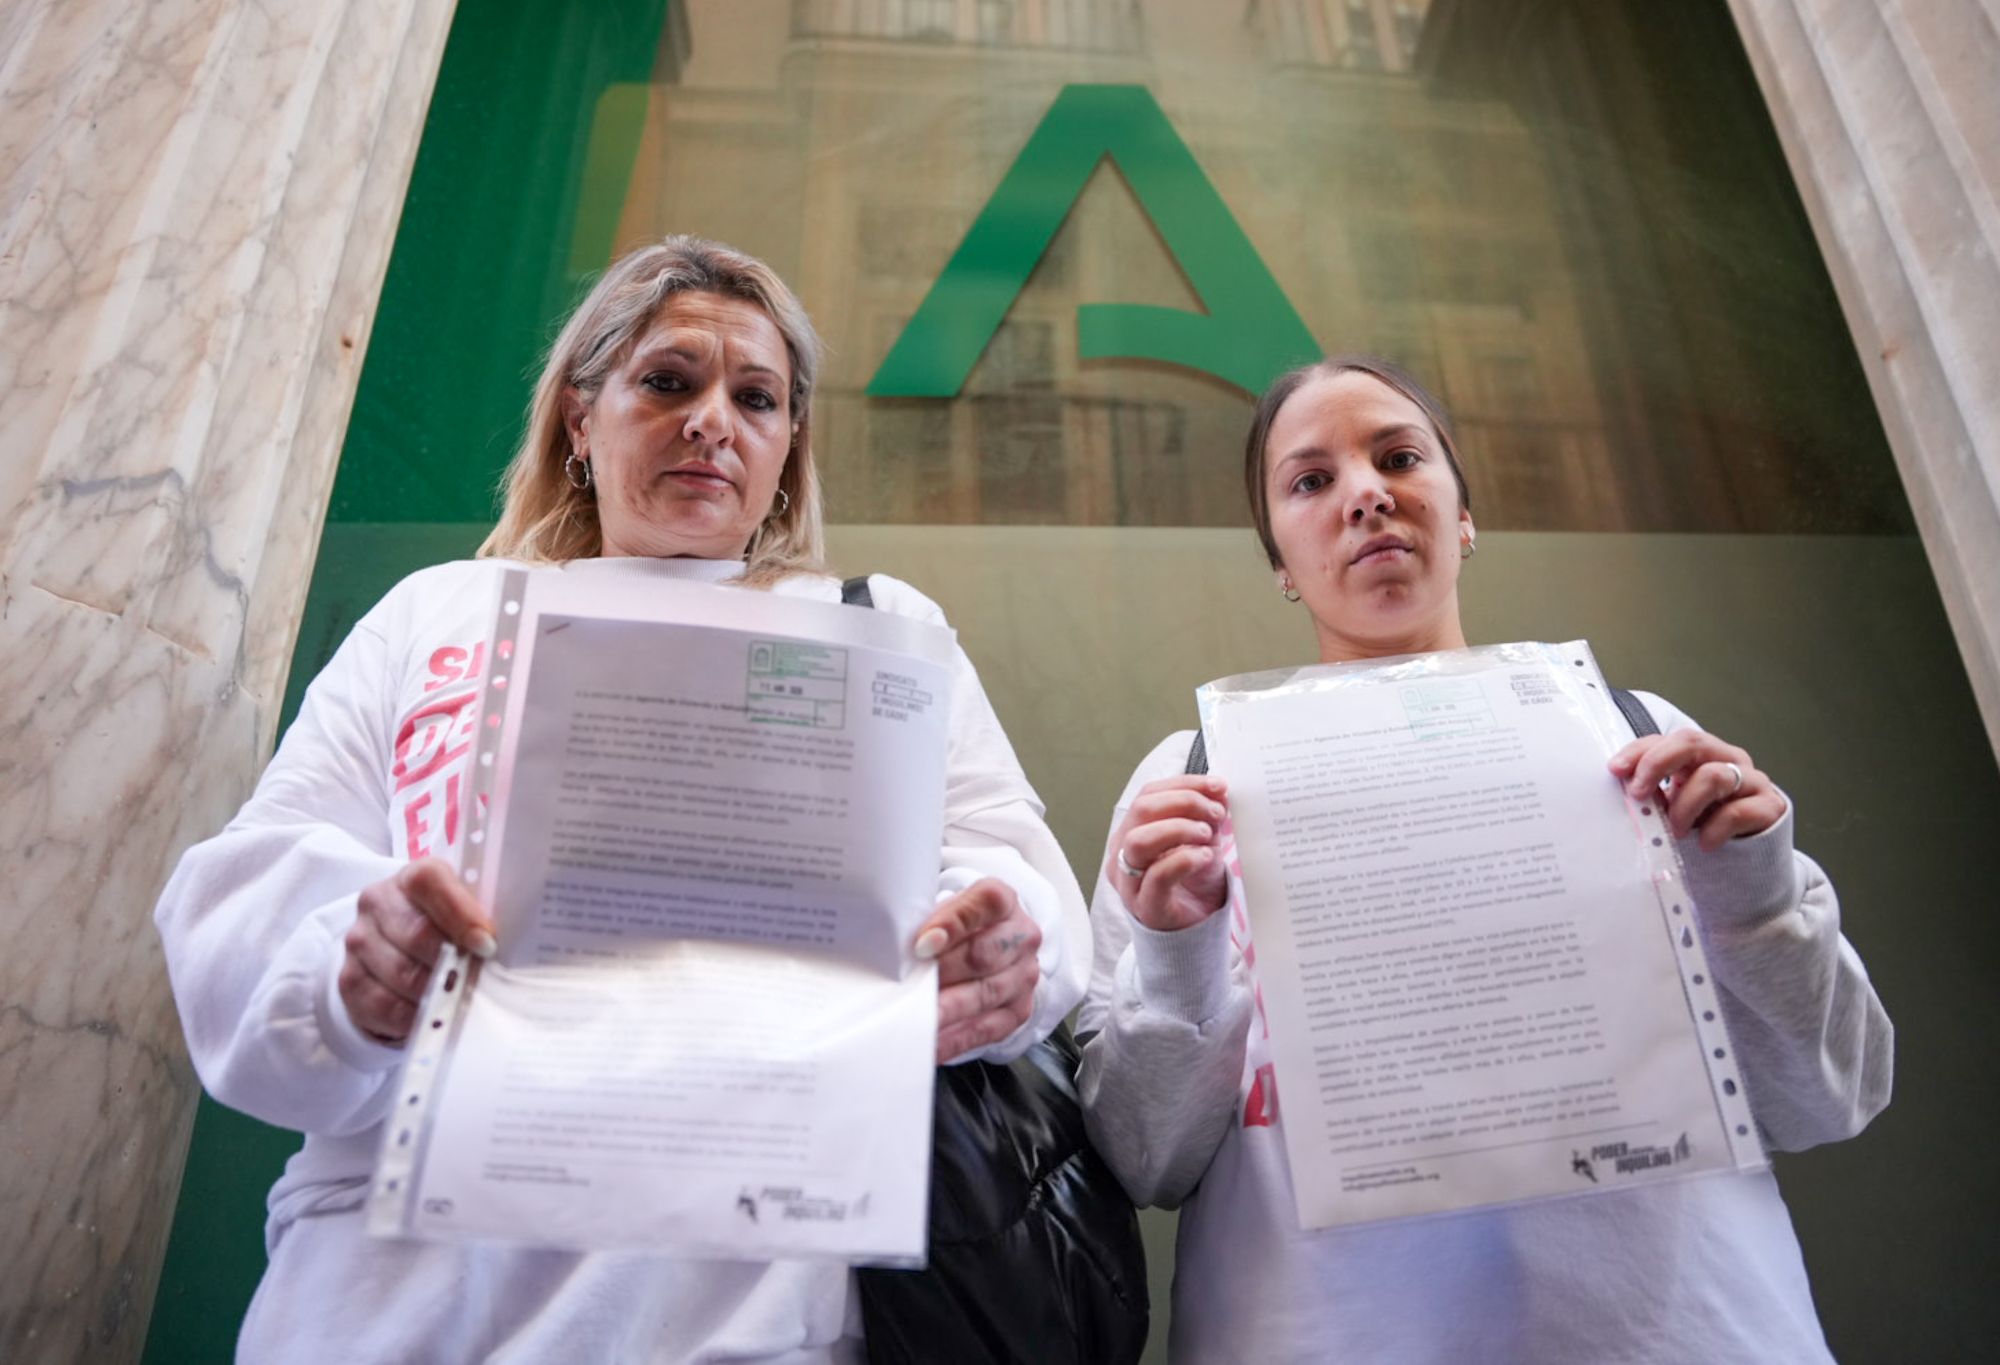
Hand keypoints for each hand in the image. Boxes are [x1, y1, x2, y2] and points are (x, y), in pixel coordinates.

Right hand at [340, 858, 496, 1042]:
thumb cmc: (445, 928)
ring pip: (401, 974)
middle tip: (478, 981)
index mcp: (412, 878)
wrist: (398, 950)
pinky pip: (384, 1005)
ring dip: (436, 993)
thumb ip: (481, 921)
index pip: (428, 882)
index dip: (459, 913)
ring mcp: (359, 941)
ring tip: (460, 1000)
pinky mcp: (350, 980)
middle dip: (452, 962)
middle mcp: (378, 902)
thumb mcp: (465, 913)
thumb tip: (501, 950)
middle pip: (416, 934)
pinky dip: (415, 1016)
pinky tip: (434, 1017)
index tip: (487, 943)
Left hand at [915, 878, 1041, 1063]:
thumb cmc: (957, 926)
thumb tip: (900, 947)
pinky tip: (931, 1042)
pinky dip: (955, 1038)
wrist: (991, 945)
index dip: (954, 922)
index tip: (922, 944)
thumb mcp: (945, 908)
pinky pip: (986, 1028)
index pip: (987, 903)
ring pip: (985, 993)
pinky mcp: (1018, 1011)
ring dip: (948, 1009)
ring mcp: (1024, 976)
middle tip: (912, 987)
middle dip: (944, 972)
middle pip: (984, 954)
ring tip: (918, 1018)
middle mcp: (1022, 937)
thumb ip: (929, 919)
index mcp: (1004, 902)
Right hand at [1105, 775, 1229, 931]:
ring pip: (1139, 840)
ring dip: (1179, 829)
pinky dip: (1184, 859)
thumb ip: (1206, 815)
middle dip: (1184, 803)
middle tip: (1216, 813)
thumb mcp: (1202, 840)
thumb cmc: (1192, 881)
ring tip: (1208, 835)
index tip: (1218, 786)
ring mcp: (1129, 881)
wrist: (1196, 929)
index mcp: (1131, 831)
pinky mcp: (1145, 907)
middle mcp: (1121, 853)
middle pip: (1141, 810)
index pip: (1148, 794)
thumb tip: (1218, 790)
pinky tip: (1205, 856)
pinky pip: (1156, 876)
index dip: (1184, 784)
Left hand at [1608, 729, 1784, 851]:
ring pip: (1713, 776)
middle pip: (1692, 742)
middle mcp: (1728, 760)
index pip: (1668, 739)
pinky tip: (1704, 845)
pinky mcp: (1770, 806)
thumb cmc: (1706, 828)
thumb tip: (1625, 792)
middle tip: (1639, 794)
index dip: (1640, 751)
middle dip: (1658, 764)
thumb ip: (1655, 795)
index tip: (1615, 770)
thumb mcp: (1674, 807)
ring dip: (1685, 806)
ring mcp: (1752, 781)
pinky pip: (1736, 811)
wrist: (1750, 862)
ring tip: (1677, 831)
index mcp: (1702, 756)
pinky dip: (1714, 830)